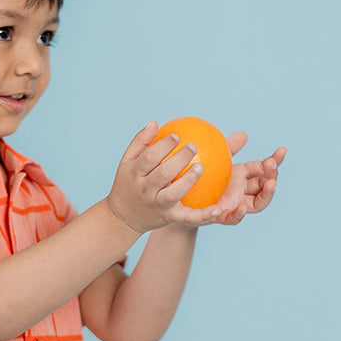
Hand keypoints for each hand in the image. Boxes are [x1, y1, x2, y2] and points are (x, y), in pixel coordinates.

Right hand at [106, 122, 225, 234]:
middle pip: (163, 173)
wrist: (122, 218)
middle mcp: (145, 189)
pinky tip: (218, 208)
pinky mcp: (168, 217)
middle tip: (193, 146)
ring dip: (188, 181)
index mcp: (135, 173)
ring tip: (201, 167)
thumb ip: (140, 142)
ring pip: (173, 194)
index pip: (150, 157)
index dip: (164, 145)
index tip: (177, 136)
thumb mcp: (127, 162)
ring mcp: (156, 204)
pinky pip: (187, 217)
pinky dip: (203, 215)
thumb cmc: (128, 184)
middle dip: (180, 159)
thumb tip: (155, 122)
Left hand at [168, 132, 286, 227]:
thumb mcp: (214, 159)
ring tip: (270, 184)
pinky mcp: (221, 218)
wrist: (180, 196)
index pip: (264, 168)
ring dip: (266, 195)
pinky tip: (240, 208)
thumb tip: (244, 135)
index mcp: (244, 176)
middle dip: (272, 176)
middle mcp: (243, 192)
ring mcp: (234, 205)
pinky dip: (237, 214)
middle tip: (272, 166)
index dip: (274, 161)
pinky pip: (231, 218)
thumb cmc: (198, 174)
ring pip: (256, 204)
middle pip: (265, 187)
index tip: (282, 150)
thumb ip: (228, 149)